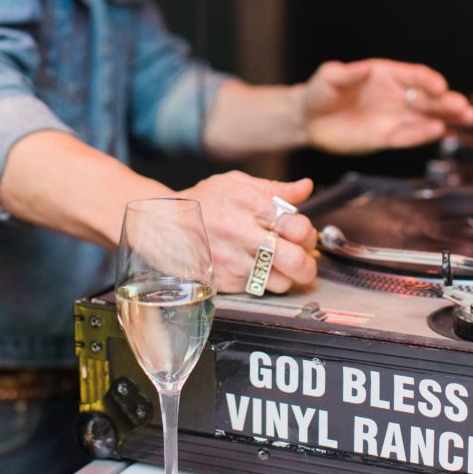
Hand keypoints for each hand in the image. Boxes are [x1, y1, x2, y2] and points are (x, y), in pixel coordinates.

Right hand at [179, 171, 317, 293]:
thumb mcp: (236, 183)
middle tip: (304, 258)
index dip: (308, 233)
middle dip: (308, 263)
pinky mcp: (225, 282)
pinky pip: (259, 290)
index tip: (303, 233)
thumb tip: (305, 187)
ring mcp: (233, 261)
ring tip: (281, 265)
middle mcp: (242, 234)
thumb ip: (274, 189)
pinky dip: (265, 283)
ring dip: (288, 276)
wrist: (164, 225)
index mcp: (249, 204)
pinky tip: (260, 270)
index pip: (296, 226)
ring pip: (281, 281)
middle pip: (294, 259)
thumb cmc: (203, 201)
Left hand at [301, 58, 472, 152]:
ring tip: (466, 118)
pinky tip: (440, 132)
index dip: (428, 80)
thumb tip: (366, 67)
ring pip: (426, 117)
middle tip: (463, 106)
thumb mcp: (330, 77)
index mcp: (386, 75)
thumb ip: (347, 74)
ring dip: (446, 117)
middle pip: (427, 97)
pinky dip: (424, 134)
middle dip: (446, 101)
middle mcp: (395, 95)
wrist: (308, 120)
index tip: (440, 86)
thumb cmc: (320, 92)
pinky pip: (409, 135)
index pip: (414, 76)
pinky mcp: (387, 137)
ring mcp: (394, 116)